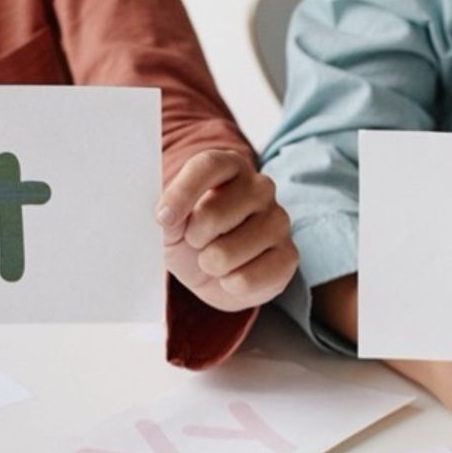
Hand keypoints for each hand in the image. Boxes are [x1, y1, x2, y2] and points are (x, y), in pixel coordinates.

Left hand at [157, 149, 296, 312]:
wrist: (215, 273)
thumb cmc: (192, 239)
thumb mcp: (170, 225)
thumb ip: (168, 216)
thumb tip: (167, 217)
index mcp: (230, 166)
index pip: (208, 166)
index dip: (183, 192)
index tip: (163, 218)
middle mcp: (261, 187)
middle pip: (213, 213)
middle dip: (194, 238)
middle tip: (197, 243)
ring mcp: (279, 220)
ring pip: (227, 253)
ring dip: (211, 265)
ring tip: (216, 260)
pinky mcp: (288, 255)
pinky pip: (246, 280)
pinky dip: (230, 286)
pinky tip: (234, 276)